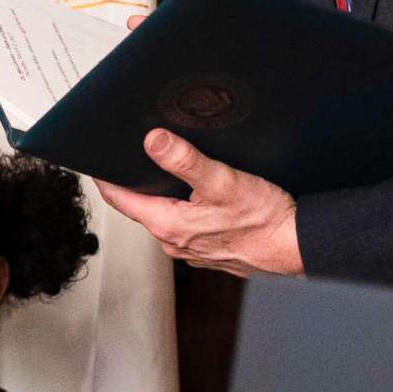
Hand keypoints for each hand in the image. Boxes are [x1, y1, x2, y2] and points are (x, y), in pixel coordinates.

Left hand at [98, 129, 302, 277]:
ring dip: (160, 197)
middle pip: (140, 208)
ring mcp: (190, 249)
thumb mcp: (222, 180)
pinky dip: (182, 209)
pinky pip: (184, 226)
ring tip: (161, 173)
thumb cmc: (264, 221)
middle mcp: (174, 242)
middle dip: (134, 184)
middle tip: (130, 159)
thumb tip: (154, 141)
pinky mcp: (208, 250)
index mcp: (168, 225)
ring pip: (164, 217)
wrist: (296, 248)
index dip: (106, 178)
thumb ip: (185, 160)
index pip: (120, 200)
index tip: (97, 161)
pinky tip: (196, 197)